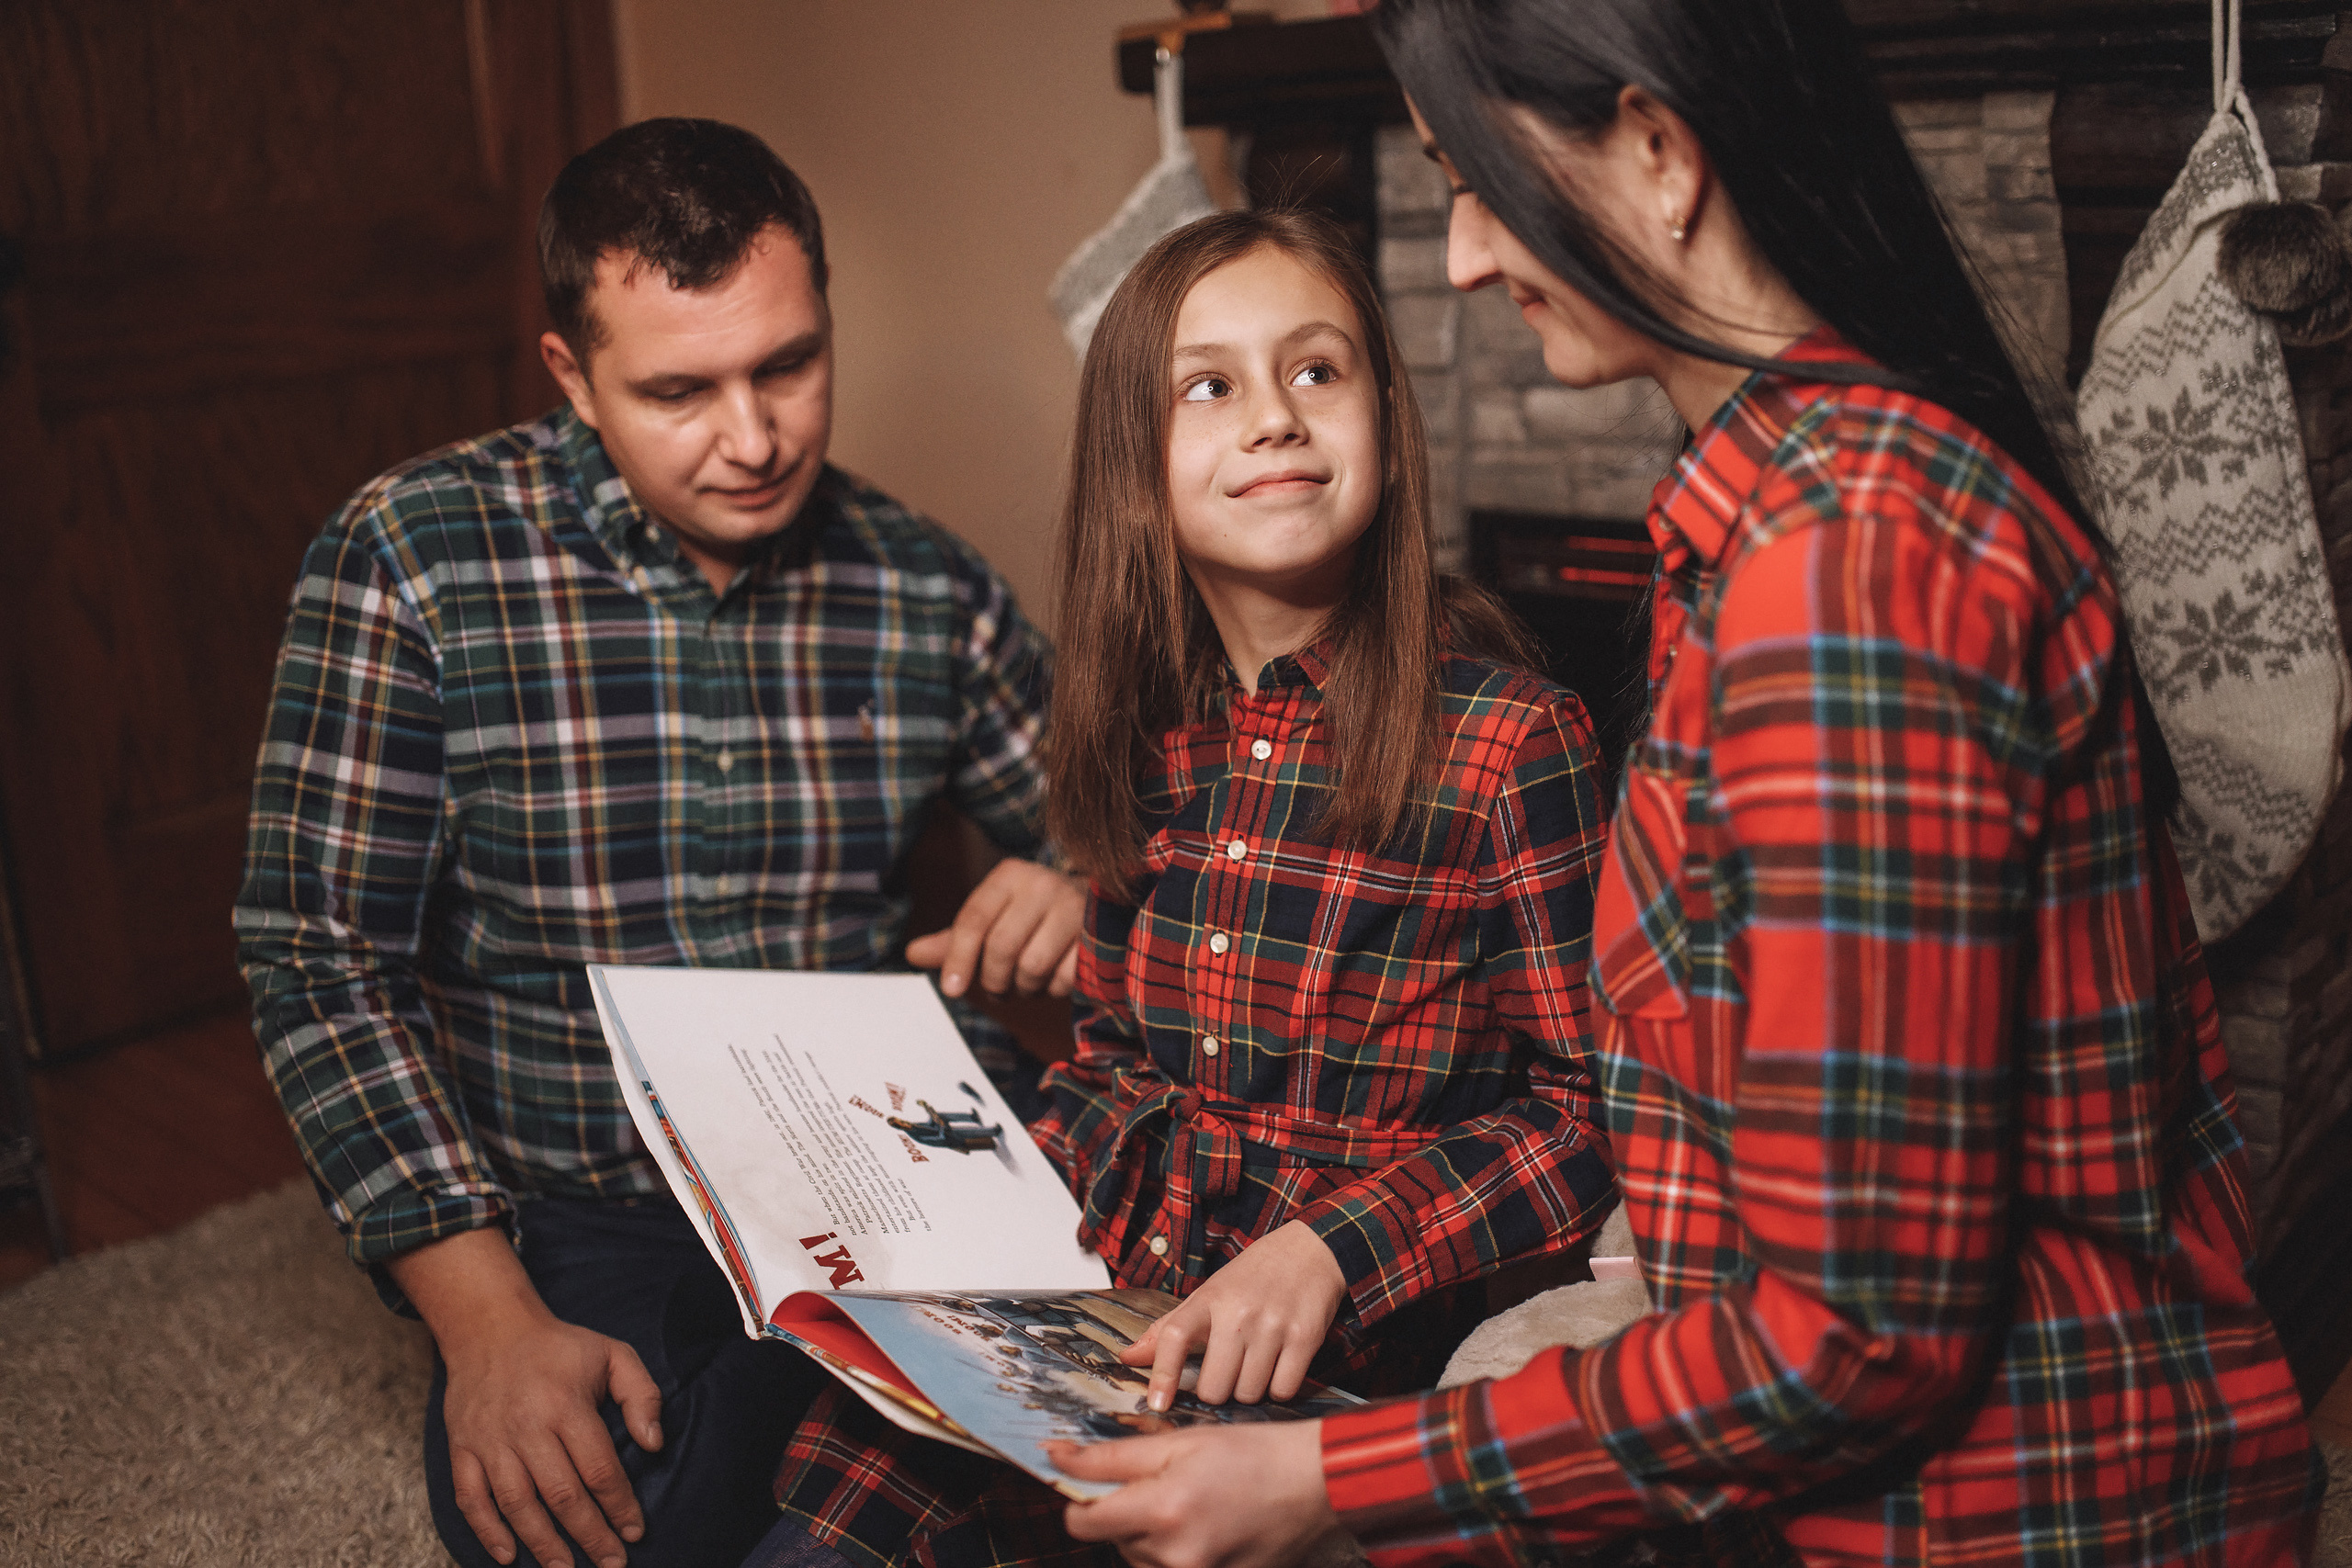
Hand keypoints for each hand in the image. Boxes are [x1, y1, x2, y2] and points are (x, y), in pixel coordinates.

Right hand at [390, 1230, 661, 1567]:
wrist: (490, 1328)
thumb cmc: (559, 1347)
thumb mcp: (613, 1354)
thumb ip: (641, 1395)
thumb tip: (654, 1444)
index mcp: (566, 1404)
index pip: (598, 1468)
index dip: (619, 1506)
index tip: (635, 1532)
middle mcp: (526, 1427)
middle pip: (561, 1495)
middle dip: (589, 1535)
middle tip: (611, 1562)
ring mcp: (489, 1441)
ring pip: (516, 1504)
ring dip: (542, 1543)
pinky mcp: (462, 1448)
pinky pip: (470, 1498)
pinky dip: (486, 1531)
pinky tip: (509, 1555)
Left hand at [906, 856, 1084, 997]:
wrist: (1096, 906)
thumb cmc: (1033, 917)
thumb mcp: (993, 920)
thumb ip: (954, 940)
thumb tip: (912, 955)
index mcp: (1010, 875)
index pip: (973, 920)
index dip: (958, 959)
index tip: (950, 989)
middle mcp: (1042, 883)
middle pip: (1001, 947)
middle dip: (994, 979)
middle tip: (998, 987)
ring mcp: (1073, 906)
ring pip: (1032, 966)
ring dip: (1025, 986)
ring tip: (1027, 981)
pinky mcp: (1097, 934)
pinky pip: (1063, 978)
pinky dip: (1054, 988)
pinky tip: (1055, 977)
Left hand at [1052, 1420, 1338, 1567]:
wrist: (1313, 1484)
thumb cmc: (1251, 1454)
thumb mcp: (1179, 1440)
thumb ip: (1111, 1456)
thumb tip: (1055, 1457)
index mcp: (1164, 1509)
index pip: (1082, 1522)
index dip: (1080, 1501)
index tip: (1091, 1485)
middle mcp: (1176, 1555)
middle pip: (1114, 1540)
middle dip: (1127, 1512)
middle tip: (1166, 1483)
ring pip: (1141, 1559)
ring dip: (1151, 1535)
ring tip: (1191, 1505)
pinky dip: (1176, 1553)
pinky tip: (1203, 1528)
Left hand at [1118, 1221, 1346, 1409]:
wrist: (1310, 1251)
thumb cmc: (1253, 1277)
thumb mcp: (1208, 1294)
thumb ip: (1169, 1328)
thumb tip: (1127, 1357)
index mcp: (1208, 1299)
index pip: (1174, 1337)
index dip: (1162, 1375)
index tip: (1158, 1404)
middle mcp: (1238, 1312)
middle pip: (1214, 1386)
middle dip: (1217, 1391)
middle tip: (1226, 1376)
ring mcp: (1273, 1325)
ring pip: (1248, 1393)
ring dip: (1249, 1392)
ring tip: (1254, 1367)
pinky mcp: (1304, 1337)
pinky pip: (1283, 1390)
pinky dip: (1278, 1390)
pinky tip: (1278, 1369)